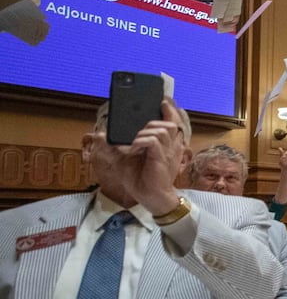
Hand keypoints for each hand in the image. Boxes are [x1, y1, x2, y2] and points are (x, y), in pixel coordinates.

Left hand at [120, 100, 188, 215]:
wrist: (150, 198)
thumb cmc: (141, 179)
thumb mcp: (123, 159)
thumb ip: (114, 146)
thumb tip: (100, 135)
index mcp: (165, 146)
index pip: (173, 123)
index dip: (171, 110)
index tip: (163, 100)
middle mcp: (170, 147)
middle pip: (172, 122)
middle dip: (160, 116)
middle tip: (147, 118)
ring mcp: (168, 153)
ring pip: (161, 129)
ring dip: (145, 132)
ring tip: (135, 143)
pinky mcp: (162, 159)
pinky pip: (152, 141)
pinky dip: (140, 141)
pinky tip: (133, 150)